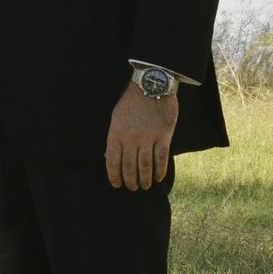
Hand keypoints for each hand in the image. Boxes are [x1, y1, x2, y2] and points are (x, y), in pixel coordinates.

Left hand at [105, 76, 177, 190]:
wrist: (152, 86)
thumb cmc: (132, 102)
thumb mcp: (116, 117)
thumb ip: (114, 137)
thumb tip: (109, 156)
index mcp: (116, 133)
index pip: (112, 161)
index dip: (114, 175)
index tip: (116, 184)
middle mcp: (131, 138)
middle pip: (129, 167)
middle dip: (130, 181)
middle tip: (132, 188)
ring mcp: (148, 138)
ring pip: (145, 166)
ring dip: (145, 179)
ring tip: (145, 186)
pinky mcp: (163, 136)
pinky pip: (161, 159)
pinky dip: (160, 171)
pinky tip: (158, 177)